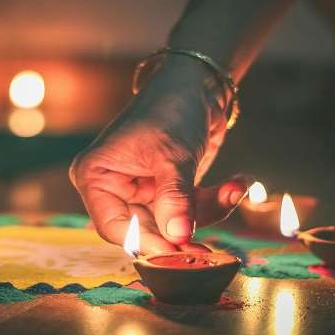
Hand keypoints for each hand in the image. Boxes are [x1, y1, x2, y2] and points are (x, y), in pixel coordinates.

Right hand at [70, 56, 251, 253]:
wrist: (196, 86)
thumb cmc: (170, 108)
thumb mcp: (172, 155)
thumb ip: (175, 198)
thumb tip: (178, 236)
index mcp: (97, 177)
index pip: (115, 226)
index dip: (146, 241)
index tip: (177, 248)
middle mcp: (115, 188)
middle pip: (148, 230)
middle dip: (185, 230)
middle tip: (211, 242)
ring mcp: (144, 191)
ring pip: (175, 224)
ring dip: (209, 211)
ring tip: (235, 189)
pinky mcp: (168, 191)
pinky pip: (191, 211)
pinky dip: (216, 201)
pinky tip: (237, 183)